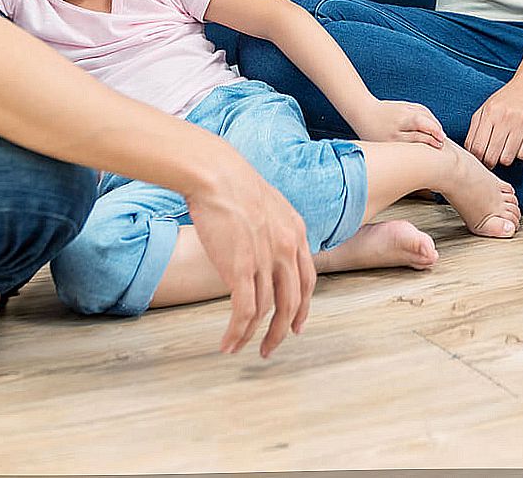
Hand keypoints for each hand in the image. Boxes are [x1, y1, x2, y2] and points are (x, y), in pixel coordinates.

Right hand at [183, 159, 314, 357]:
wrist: (216, 174)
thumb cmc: (233, 183)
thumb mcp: (269, 204)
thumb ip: (274, 229)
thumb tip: (264, 247)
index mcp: (297, 233)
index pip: (307, 280)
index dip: (303, 308)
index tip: (296, 326)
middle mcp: (287, 249)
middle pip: (292, 303)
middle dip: (282, 331)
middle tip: (270, 347)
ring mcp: (266, 260)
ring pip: (266, 311)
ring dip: (253, 336)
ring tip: (240, 348)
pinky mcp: (240, 269)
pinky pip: (243, 312)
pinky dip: (237, 332)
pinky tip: (228, 343)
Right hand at [352, 99, 445, 147]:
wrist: (361, 113)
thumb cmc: (388, 110)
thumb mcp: (405, 106)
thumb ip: (423, 114)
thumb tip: (439, 130)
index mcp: (400, 116)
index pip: (420, 122)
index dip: (433, 129)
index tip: (442, 136)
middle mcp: (394, 130)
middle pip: (417, 137)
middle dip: (431, 141)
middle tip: (441, 145)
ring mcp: (388, 141)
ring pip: (411, 147)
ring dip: (424, 149)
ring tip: (432, 150)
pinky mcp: (385, 148)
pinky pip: (402, 153)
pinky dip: (413, 154)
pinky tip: (419, 156)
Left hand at [465, 81, 522, 167]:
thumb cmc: (505, 101)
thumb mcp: (485, 109)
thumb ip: (475, 129)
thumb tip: (469, 153)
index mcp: (490, 113)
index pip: (477, 147)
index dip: (477, 159)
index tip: (479, 161)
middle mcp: (505, 117)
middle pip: (491, 155)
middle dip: (490, 163)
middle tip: (491, 161)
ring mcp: (522, 122)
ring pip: (507, 158)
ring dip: (505, 159)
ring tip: (505, 152)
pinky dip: (519, 154)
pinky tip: (518, 146)